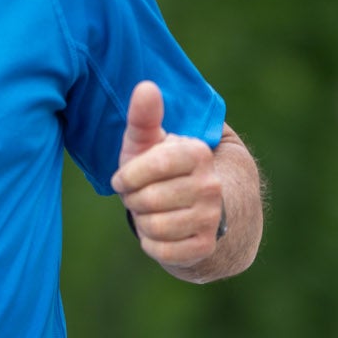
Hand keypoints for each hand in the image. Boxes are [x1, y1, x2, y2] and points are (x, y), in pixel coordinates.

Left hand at [111, 81, 221, 268]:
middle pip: (147, 200)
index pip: (149, 167)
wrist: (188, 209)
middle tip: (140, 197)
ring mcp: (212, 217)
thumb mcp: (147, 143)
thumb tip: (146, 86)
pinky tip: (160, 233)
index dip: (127, 177)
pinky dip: (151, 244)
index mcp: (197, 153)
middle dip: (133, 201)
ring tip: (151, 212)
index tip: (125, 178)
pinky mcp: (206, 245)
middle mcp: (211, 185)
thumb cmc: (157, 170)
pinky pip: (163, 251)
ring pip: (154, 227)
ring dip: (142, 222)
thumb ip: (144, 116)